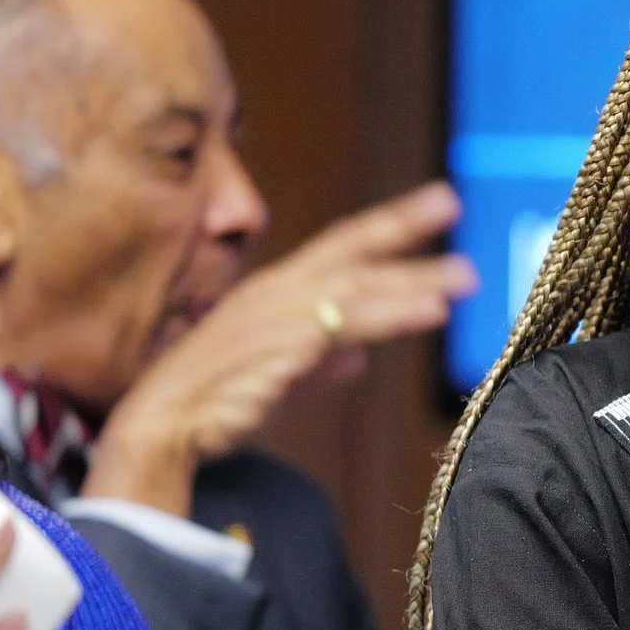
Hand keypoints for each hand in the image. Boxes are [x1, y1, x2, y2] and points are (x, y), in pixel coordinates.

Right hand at [84, 181, 477, 514]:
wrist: (162, 429)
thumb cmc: (213, 403)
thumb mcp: (279, 377)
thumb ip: (319, 362)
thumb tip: (357, 358)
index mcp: (274, 292)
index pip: (338, 247)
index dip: (385, 225)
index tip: (432, 203)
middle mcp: (277, 292)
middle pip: (348, 249)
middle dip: (401, 225)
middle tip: (453, 201)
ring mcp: (278, 315)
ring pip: (358, 287)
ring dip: (416, 278)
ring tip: (467, 274)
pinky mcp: (283, 346)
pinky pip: (349, 323)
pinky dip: (394, 314)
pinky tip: (433, 311)